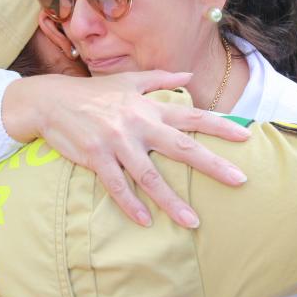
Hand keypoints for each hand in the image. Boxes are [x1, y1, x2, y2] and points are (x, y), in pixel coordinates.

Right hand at [2, 71, 250, 227]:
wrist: (49, 101)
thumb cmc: (92, 92)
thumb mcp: (128, 80)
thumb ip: (161, 78)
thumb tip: (190, 74)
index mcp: (149, 107)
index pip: (192, 117)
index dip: (220, 126)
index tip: (246, 138)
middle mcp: (138, 124)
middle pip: (182, 147)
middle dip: (213, 165)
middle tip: (240, 181)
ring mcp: (117, 142)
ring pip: (150, 176)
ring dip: (172, 200)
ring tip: (192, 222)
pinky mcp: (96, 157)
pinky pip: (117, 185)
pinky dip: (130, 205)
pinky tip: (144, 221)